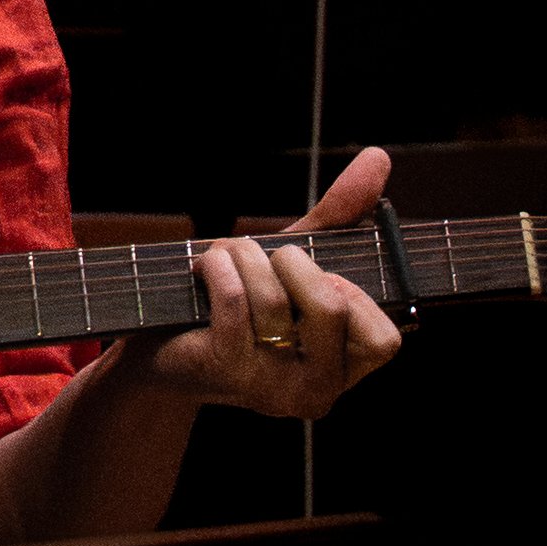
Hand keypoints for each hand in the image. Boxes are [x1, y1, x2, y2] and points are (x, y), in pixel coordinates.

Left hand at [129, 147, 402, 419]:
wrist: (163, 347)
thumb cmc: (242, 301)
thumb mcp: (294, 260)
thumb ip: (340, 215)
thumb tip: (378, 156)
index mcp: (345, 369)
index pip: (383, 339)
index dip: (353, 292)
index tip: (319, 274)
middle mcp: (316, 390)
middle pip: (331, 307)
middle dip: (291, 260)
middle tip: (267, 257)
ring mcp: (271, 387)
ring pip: (274, 297)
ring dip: (243, 256)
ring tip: (225, 255)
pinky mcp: (226, 370)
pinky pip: (234, 300)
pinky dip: (217, 266)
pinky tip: (205, 268)